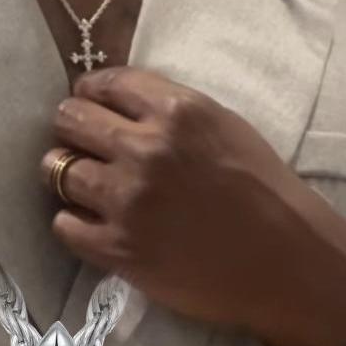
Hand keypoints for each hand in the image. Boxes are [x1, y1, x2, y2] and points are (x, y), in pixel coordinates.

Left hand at [41, 67, 345, 345]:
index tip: (91, 107)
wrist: (287, 262)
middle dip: (72, 130)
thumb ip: (170, 111)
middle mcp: (145, 149)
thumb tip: (118, 104)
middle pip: (70, 120)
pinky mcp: (118, 248)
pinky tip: (94, 224)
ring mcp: (127, 200)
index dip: (91, 95)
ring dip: (67, 177)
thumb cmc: (265, 192)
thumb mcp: (225, 126)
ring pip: (58, 170)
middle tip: (82, 147)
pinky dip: (73, 223)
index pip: (103, 83)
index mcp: (176, 111)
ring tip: (88, 188)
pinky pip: (63, 225)